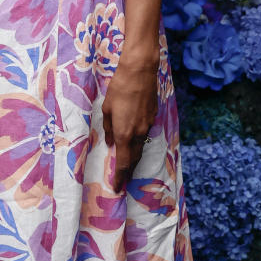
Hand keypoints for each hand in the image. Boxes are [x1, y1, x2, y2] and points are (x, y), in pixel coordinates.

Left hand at [101, 55, 158, 191]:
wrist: (140, 72)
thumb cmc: (119, 88)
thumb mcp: (107, 109)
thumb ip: (109, 128)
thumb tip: (111, 142)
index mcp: (125, 133)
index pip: (123, 163)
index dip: (120, 177)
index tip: (116, 188)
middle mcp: (138, 133)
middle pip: (134, 159)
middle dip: (128, 171)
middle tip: (122, 180)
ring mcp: (148, 126)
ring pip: (140, 148)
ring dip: (134, 158)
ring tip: (127, 165)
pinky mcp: (153, 117)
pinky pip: (145, 136)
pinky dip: (138, 143)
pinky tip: (133, 142)